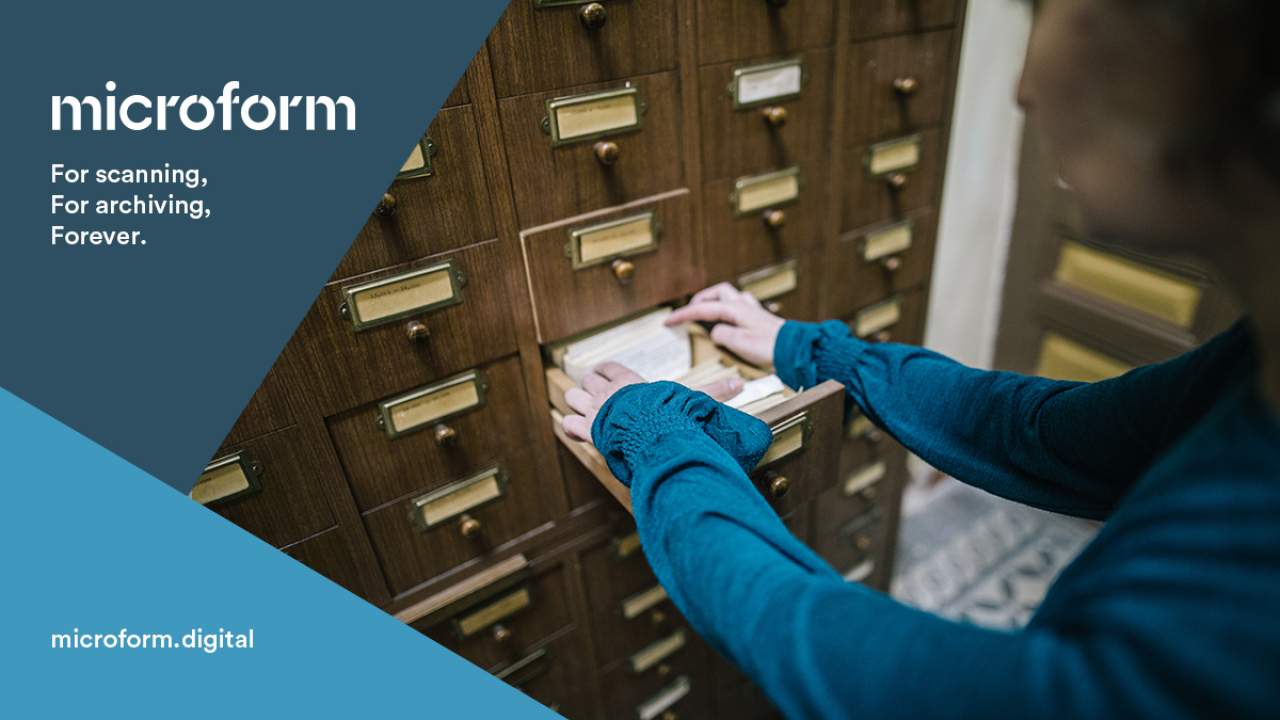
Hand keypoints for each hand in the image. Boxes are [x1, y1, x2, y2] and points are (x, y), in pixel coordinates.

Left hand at [561, 362, 745, 441]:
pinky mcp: (587, 429)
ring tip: (587, 415)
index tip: (609, 380)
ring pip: (573, 398)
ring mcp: (595, 410)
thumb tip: (740, 384)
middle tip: (599, 401)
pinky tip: (580, 433)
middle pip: (587, 380)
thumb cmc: (671, 415)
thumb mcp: (693, 401)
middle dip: (590, 388)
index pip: (608, 368)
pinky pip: (569, 424)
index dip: (607, 373)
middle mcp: (608, 392)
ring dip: (578, 405)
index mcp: (628, 382)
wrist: (654, 435)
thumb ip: (713, 393)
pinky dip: (572, 428)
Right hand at [665, 283, 784, 366]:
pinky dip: (731, 306)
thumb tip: (716, 332)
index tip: (669, 321)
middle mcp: (743, 305)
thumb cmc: (770, 346)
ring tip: (708, 310)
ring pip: (730, 295)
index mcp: (735, 309)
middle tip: (689, 311)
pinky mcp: (761, 317)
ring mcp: (753, 309)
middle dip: (700, 299)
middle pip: (717, 292)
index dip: (683, 315)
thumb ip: (721, 335)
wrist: (795, 348)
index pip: (702, 309)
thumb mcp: (738, 343)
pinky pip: (742, 304)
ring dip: (716, 299)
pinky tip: (732, 316)